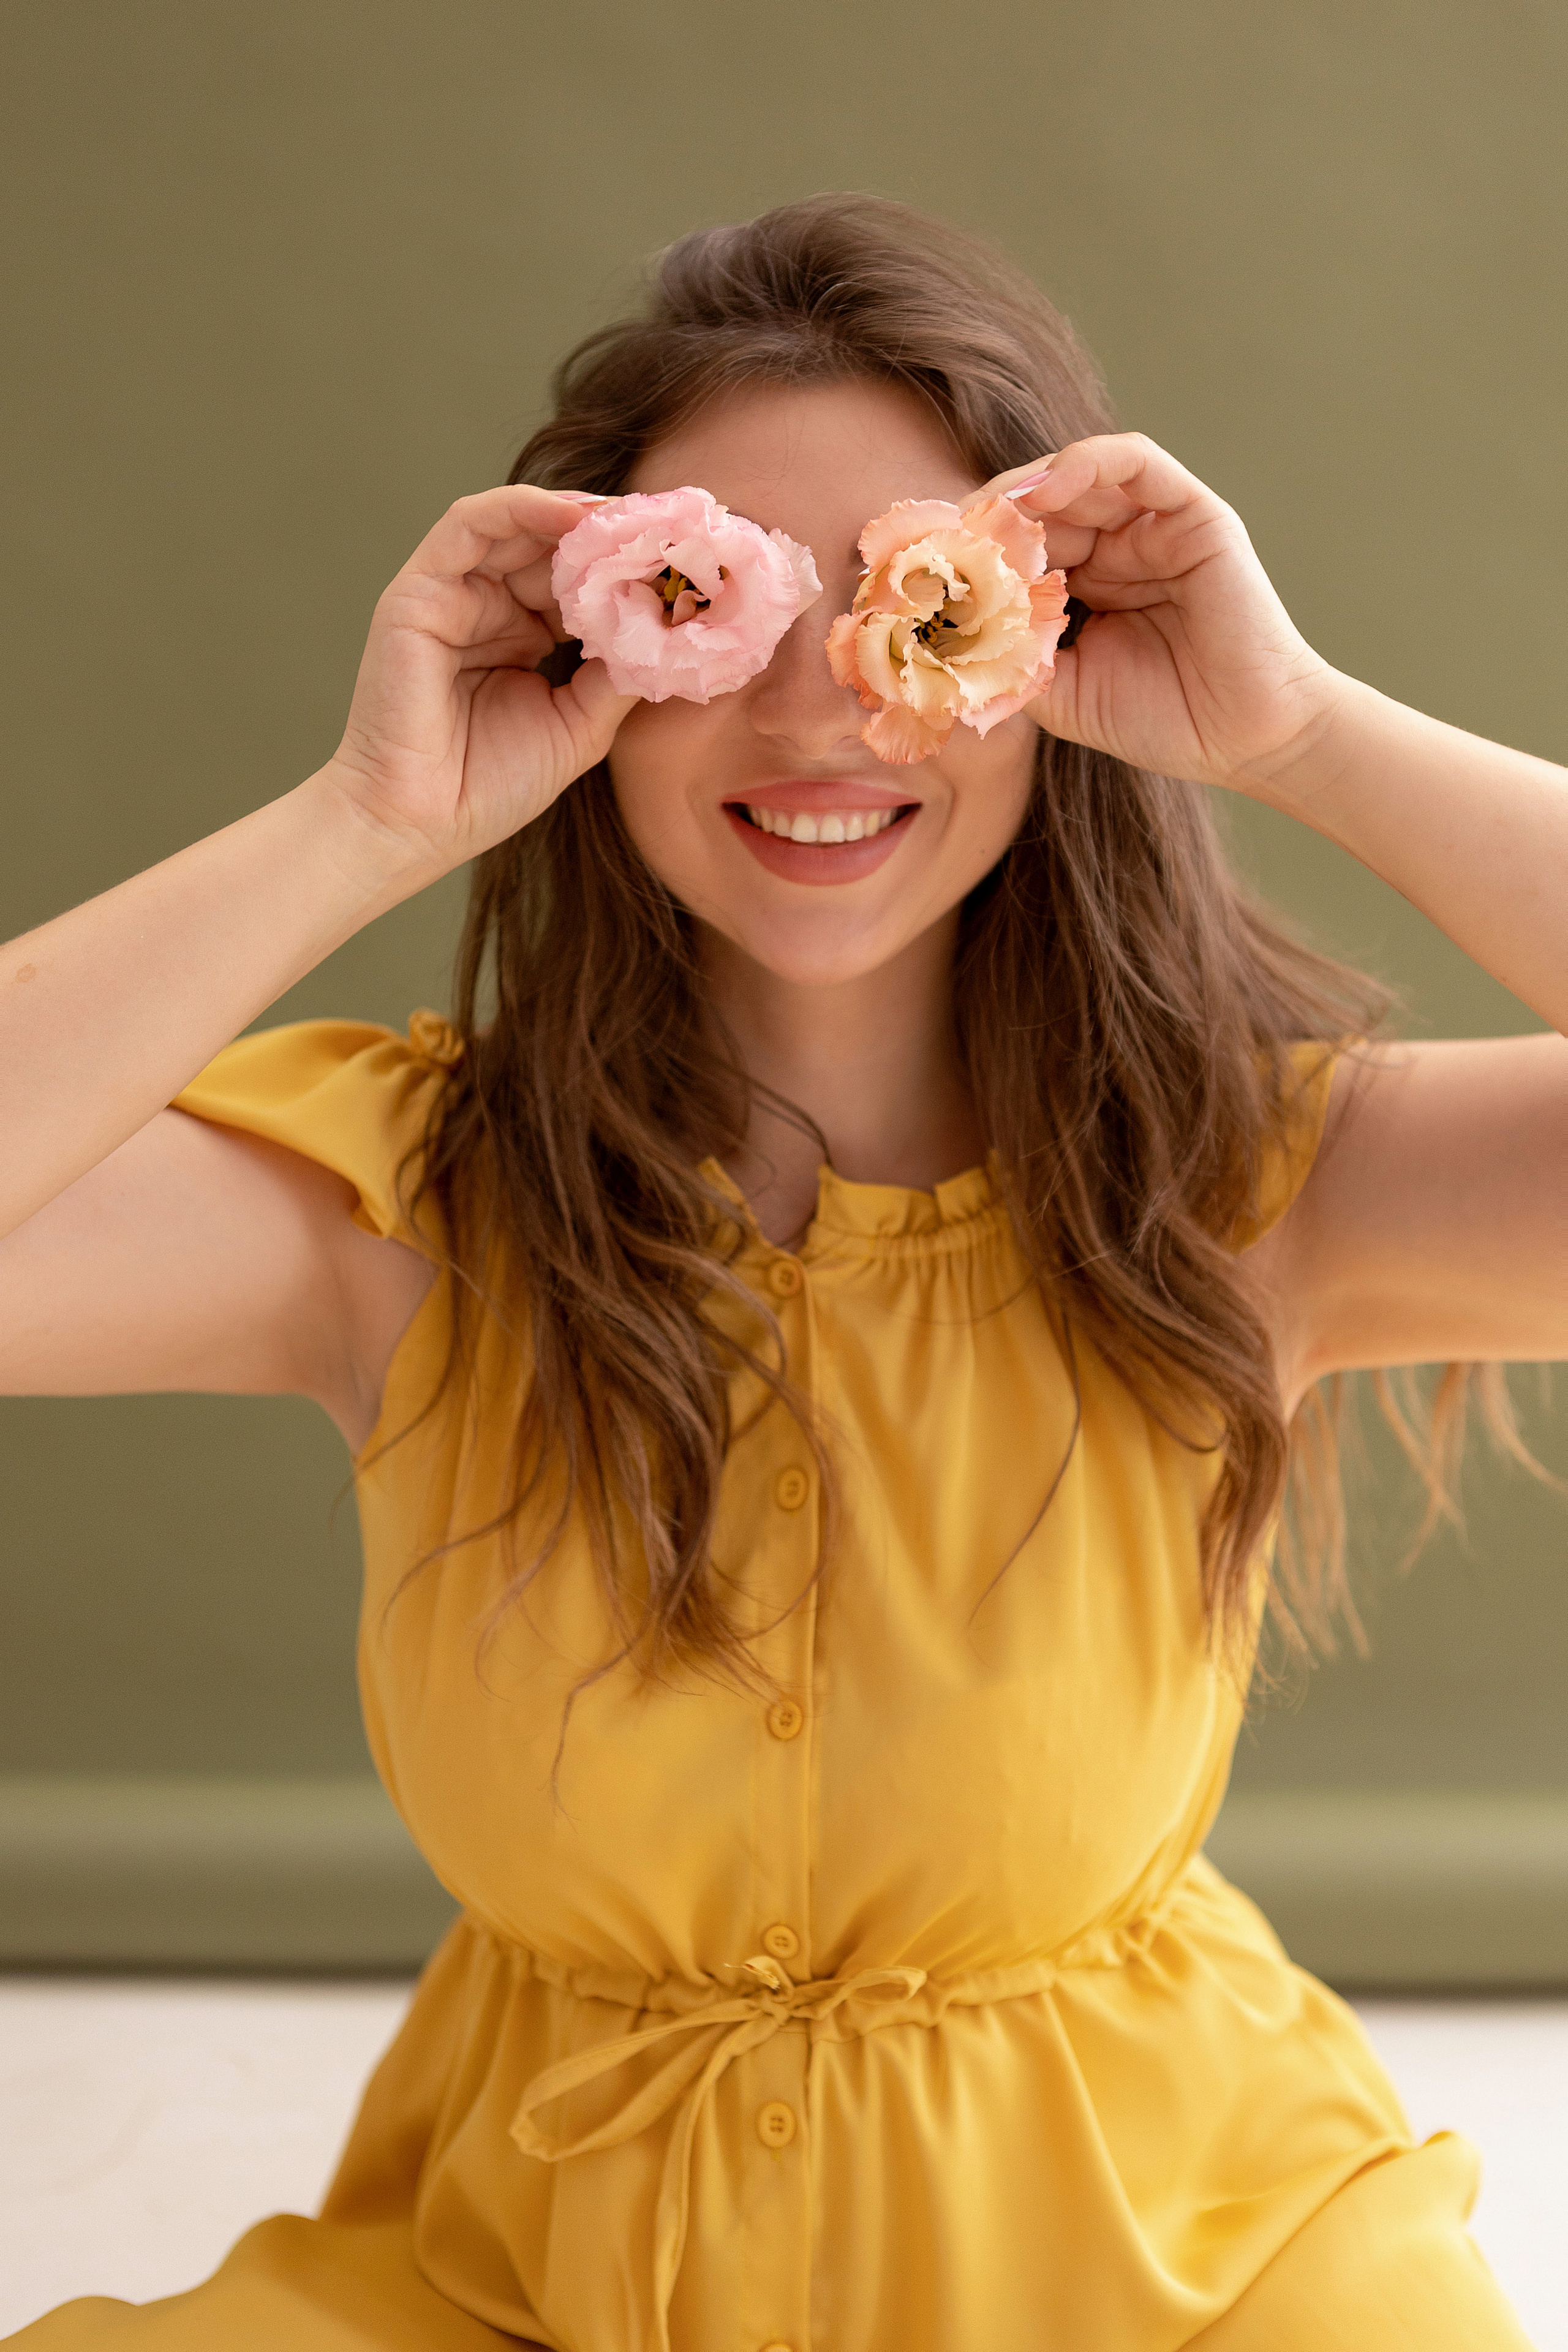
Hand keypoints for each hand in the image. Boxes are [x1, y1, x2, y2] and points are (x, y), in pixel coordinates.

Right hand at [325, 485, 635, 877]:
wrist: (419, 824)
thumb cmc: (489, 787)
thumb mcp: (580, 724)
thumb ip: (620, 673)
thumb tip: (671, 628)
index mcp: (522, 637)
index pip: (578, 582)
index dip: (628, 568)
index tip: (685, 562)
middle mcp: (487, 608)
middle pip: (552, 546)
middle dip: (610, 534)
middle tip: (670, 527)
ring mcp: (451, 596)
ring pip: (517, 525)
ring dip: (575, 514)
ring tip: (630, 518)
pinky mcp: (418, 591)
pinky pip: (470, 524)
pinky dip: (523, 508)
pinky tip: (574, 516)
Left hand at [976, 435, 1341, 792]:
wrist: (1245, 739)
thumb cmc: (1162, 720)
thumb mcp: (1061, 690)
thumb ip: (1009, 654)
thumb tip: (942, 625)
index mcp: (1083, 586)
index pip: (1015, 548)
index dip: (969, 553)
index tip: (922, 571)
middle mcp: (1115, 547)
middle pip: (1036, 509)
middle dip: (985, 521)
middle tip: (942, 540)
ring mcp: (1152, 526)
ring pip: (1074, 478)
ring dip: (1022, 491)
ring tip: (987, 516)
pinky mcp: (1192, 513)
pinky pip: (1133, 462)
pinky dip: (1085, 462)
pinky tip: (1043, 489)